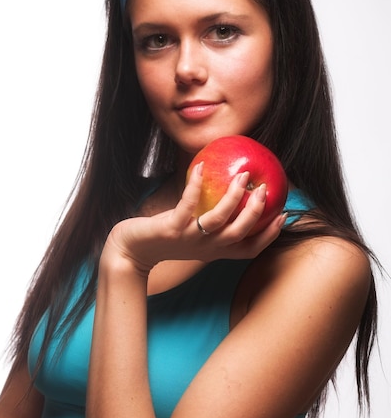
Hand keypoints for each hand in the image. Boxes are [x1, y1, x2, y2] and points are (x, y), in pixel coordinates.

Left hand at [101, 163, 284, 273]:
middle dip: (257, 211)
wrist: (133, 250)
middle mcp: (207, 248)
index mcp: (215, 250)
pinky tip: (201, 167)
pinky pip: (187, 204)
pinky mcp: (172, 229)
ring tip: (242, 175)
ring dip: (233, 197)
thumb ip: (211, 219)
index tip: (283, 214)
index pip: (250, 249)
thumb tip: (229, 189)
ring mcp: (190, 239)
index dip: (270, 235)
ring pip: (219, 220)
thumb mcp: (193, 232)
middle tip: (264, 188)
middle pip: (241, 233)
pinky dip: (196, 185)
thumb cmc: (165, 236)